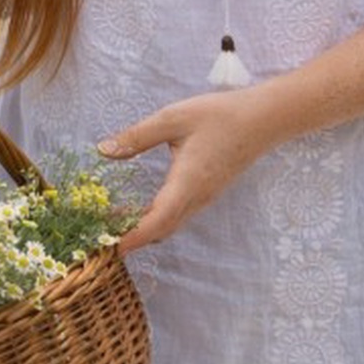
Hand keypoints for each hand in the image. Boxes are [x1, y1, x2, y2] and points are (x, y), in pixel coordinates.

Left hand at [104, 88, 275, 252]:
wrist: (262, 119)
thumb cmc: (218, 115)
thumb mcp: (172, 118)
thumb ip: (137, 136)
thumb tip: (103, 150)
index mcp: (187, 182)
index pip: (157, 221)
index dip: (132, 237)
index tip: (110, 247)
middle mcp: (197, 197)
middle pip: (161, 230)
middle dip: (132, 238)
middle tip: (101, 236)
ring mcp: (204, 197)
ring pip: (170, 224)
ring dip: (143, 229)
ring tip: (113, 224)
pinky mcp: (206, 192)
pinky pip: (178, 214)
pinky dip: (155, 219)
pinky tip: (138, 208)